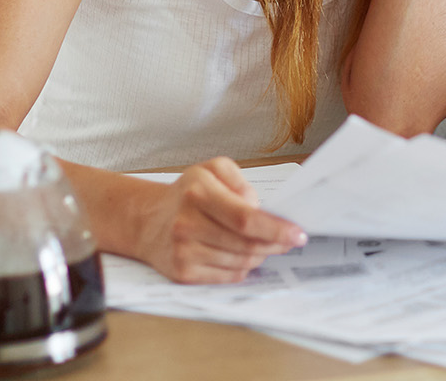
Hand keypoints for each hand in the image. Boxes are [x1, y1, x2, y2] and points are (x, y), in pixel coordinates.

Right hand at [132, 157, 305, 282]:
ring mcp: (183, 251)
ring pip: (241, 263)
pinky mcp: (182, 273)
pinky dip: (242, 267)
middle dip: (274, 244)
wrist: (147, 220)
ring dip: (259, 255)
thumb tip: (259, 209)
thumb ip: (240, 181)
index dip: (275, 229)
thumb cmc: (186, 194)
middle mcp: (187, 223)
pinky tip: (241, 255)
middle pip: (246, 245)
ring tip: (262, 244)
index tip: (298, 234)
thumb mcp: (211, 169)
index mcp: (198, 192)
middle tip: (288, 240)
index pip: (245, 219)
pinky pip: (228, 276)